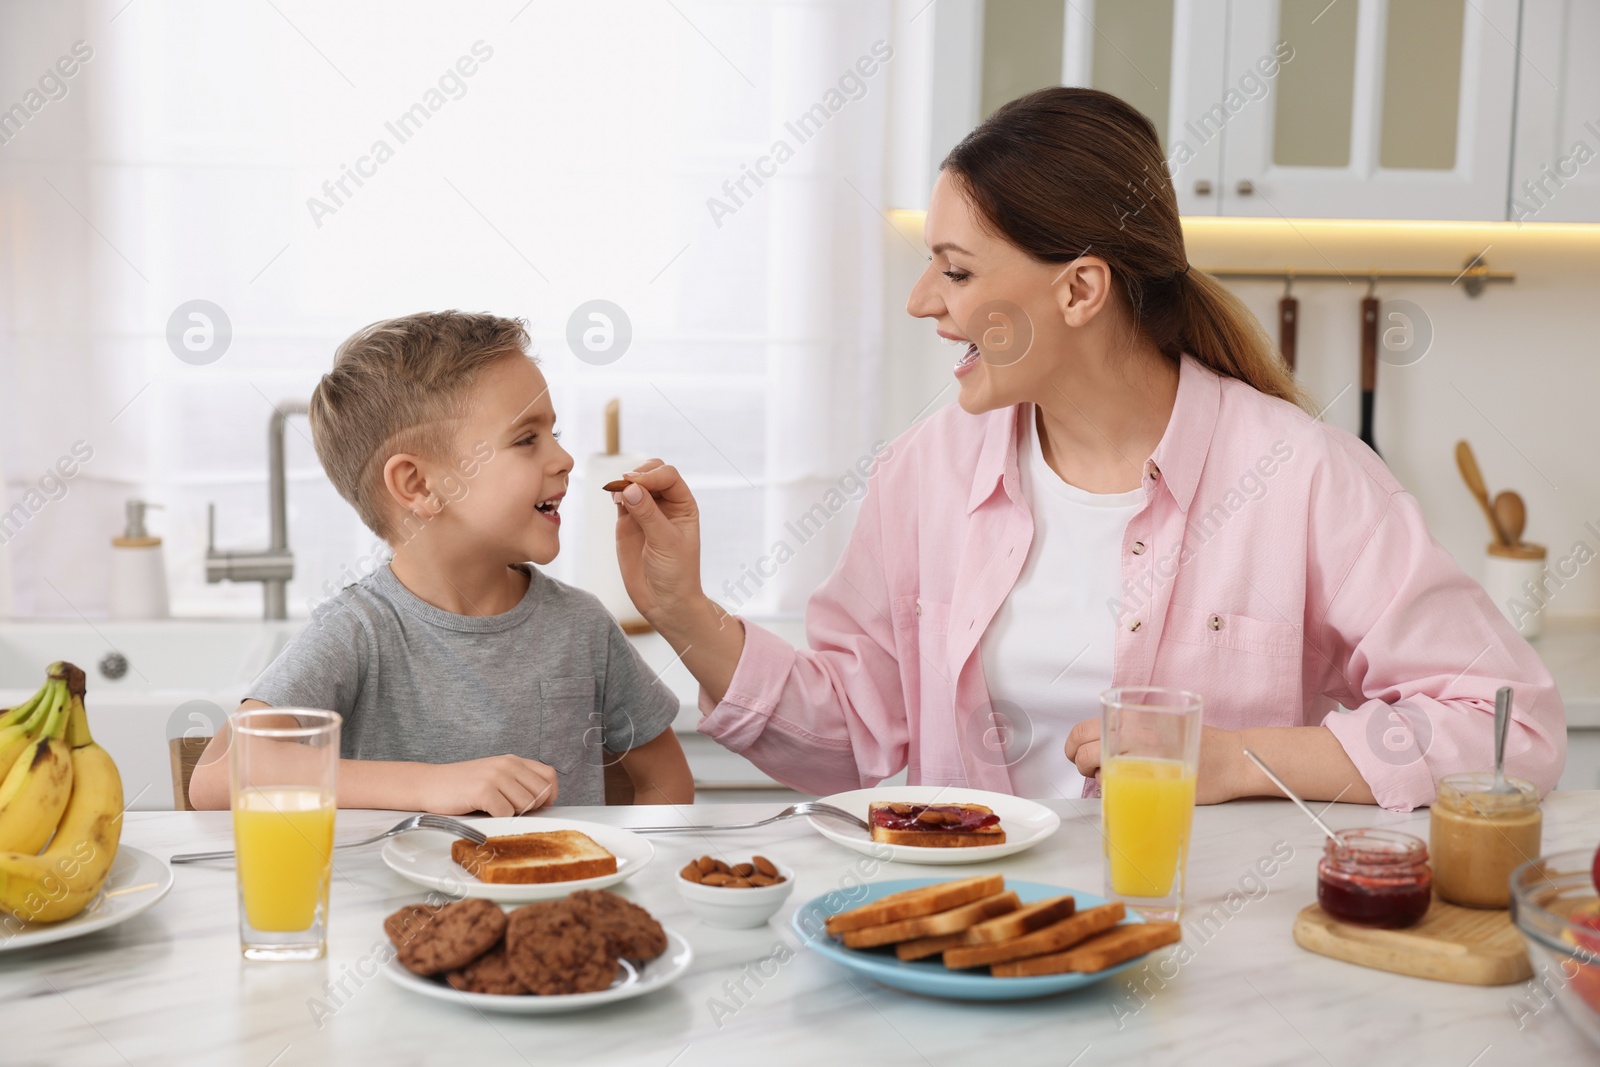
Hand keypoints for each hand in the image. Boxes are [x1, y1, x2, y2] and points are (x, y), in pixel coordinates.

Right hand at [418, 755, 558, 816]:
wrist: (429, 784)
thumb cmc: (461, 785)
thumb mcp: (494, 775)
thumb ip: (517, 782)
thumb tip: (545, 801)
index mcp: (512, 761)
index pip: (549, 776)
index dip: (550, 794)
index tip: (540, 805)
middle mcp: (507, 765)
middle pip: (541, 793)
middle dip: (531, 808)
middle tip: (511, 809)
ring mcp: (495, 777)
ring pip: (526, 804)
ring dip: (513, 813)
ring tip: (495, 809)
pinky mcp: (483, 791)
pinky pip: (506, 813)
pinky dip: (498, 819)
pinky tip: (485, 812)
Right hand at [612, 459, 705, 622]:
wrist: (664, 602)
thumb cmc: (676, 573)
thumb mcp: (666, 542)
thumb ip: (648, 514)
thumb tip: (630, 488)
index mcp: (683, 505)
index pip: (668, 476)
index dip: (652, 475)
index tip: (636, 484)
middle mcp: (665, 505)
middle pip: (652, 473)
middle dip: (638, 473)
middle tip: (625, 484)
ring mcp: (645, 512)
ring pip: (634, 484)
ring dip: (625, 483)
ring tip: (617, 494)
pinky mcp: (628, 523)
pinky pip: (621, 499)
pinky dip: (616, 494)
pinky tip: (615, 500)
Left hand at [1064, 720, 1240, 804]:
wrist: (1232, 759)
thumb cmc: (1200, 743)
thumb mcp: (1162, 723)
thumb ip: (1133, 730)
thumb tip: (1101, 744)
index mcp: (1133, 716)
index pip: (1081, 730)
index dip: (1074, 746)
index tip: (1077, 754)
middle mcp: (1131, 734)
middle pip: (1082, 751)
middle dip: (1080, 764)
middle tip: (1093, 770)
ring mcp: (1138, 758)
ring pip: (1094, 770)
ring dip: (1097, 778)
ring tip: (1116, 779)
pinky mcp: (1149, 780)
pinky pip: (1115, 788)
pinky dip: (1113, 790)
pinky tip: (1129, 789)